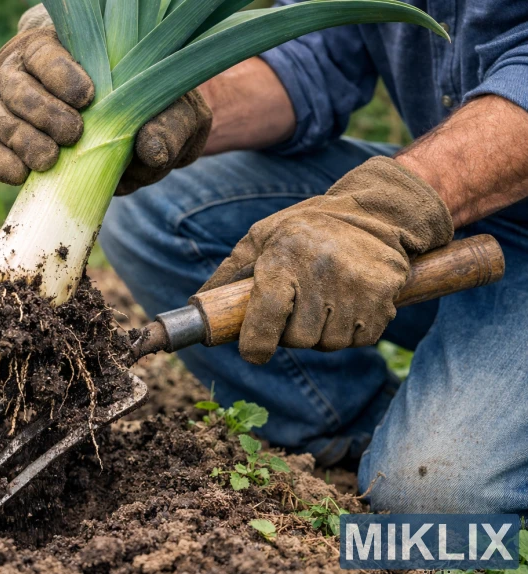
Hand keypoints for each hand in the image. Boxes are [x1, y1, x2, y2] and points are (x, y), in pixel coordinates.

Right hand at [0, 5, 211, 191]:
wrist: (128, 126)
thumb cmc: (147, 107)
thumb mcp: (171, 107)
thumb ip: (169, 122)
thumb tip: (152, 151)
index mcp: (57, 48)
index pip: (44, 53)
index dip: (59, 73)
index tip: (87, 96)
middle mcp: (22, 72)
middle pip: (16, 87)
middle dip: (43, 112)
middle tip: (72, 134)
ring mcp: (6, 106)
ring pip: (0, 119)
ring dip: (24, 141)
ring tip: (50, 160)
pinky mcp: (0, 140)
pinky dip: (3, 163)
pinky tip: (23, 175)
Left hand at [200, 157, 453, 363]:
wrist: (374, 212)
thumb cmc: (306, 227)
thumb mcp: (262, 237)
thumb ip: (231, 272)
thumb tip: (199, 302)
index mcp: (284, 258)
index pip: (267, 318)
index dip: (256, 343)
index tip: (253, 350)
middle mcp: (321, 273)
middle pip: (298, 339)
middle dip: (292, 332)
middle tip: (298, 306)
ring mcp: (356, 287)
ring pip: (329, 343)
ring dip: (323, 333)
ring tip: (325, 301)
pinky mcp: (385, 297)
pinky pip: (361, 340)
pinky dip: (352, 331)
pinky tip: (349, 303)